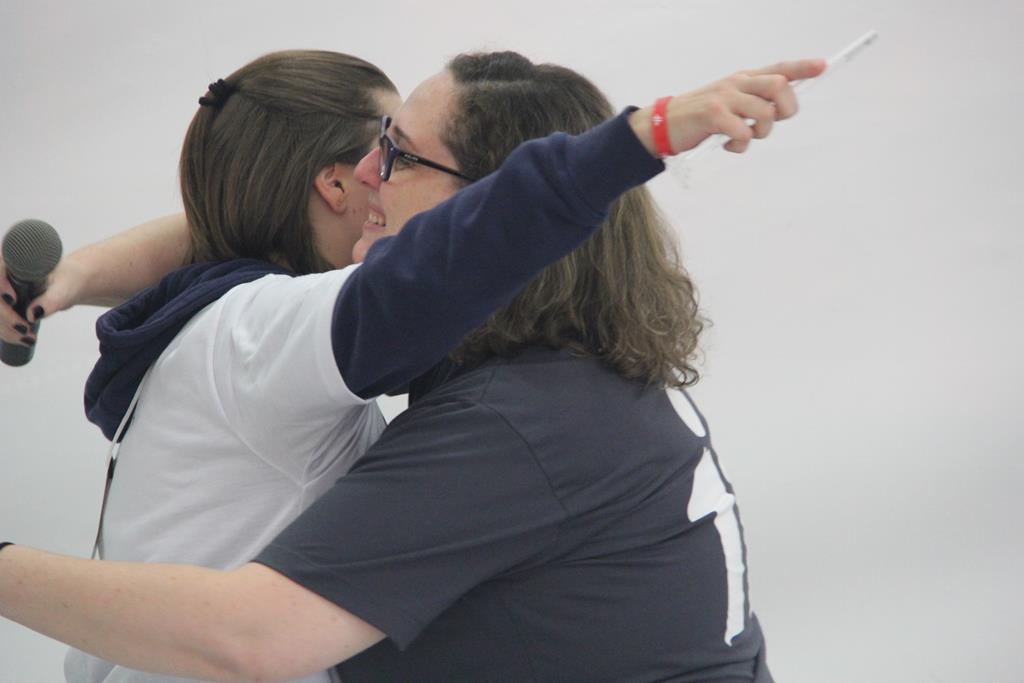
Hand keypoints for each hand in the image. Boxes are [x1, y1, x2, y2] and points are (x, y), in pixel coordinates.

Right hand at [0, 256, 87, 344]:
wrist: (71, 283)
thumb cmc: (69, 279)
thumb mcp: (66, 288)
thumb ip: (52, 299)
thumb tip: (32, 314)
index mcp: (18, 262)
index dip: (0, 284)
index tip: (12, 299)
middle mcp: (6, 275)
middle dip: (5, 317)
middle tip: (25, 329)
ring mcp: (4, 291)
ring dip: (7, 329)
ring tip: (29, 338)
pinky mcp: (5, 304)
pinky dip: (9, 332)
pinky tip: (25, 338)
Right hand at [630, 58, 827, 155]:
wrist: (665, 124)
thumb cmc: (700, 118)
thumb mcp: (728, 103)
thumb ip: (752, 102)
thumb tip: (780, 110)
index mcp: (743, 79)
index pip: (778, 69)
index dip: (802, 67)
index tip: (823, 66)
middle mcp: (736, 83)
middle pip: (780, 86)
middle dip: (786, 108)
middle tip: (772, 122)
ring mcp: (725, 97)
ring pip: (765, 114)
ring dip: (761, 133)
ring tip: (743, 137)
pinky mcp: (714, 115)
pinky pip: (744, 133)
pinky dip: (740, 145)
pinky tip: (728, 145)